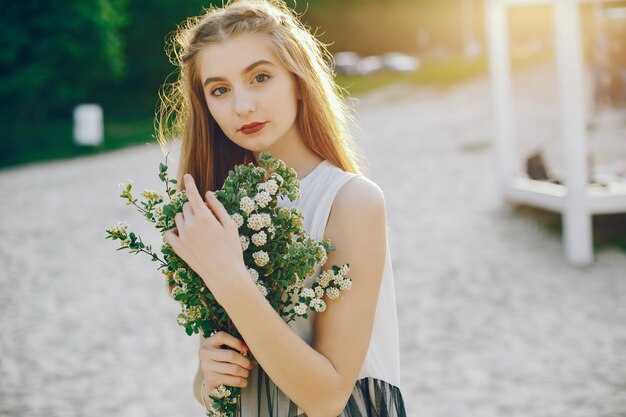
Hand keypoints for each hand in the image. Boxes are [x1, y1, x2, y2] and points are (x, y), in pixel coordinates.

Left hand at [163, 174, 245, 298]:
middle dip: (195, 208)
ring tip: (198, 230)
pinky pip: (169, 233)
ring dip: (186, 218)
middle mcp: (191, 225)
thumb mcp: (230, 226)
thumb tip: (208, 194)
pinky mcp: (178, 248)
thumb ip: (218, 208)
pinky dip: (174, 230)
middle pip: (187, 207)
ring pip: (179, 218)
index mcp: (205, 217)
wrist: (224, 274)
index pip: (193, 195)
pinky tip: (183, 234)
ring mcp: (183, 237)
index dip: (190, 184)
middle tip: (207, 218)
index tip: (187, 176)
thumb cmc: (232, 249)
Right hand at [199, 331, 253, 391]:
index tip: (246, 349)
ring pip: (233, 369)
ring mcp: (206, 367)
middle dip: (245, 361)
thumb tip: (249, 349)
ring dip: (244, 372)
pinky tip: (244, 381)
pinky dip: (241, 381)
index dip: (236, 342)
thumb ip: (233, 345)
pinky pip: (232, 380)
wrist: (210, 378)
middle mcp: (205, 353)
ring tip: (246, 372)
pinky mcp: (210, 379)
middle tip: (250, 365)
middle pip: (231, 355)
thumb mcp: (222, 349)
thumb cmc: (221, 359)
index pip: (222, 336)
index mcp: (208, 342)